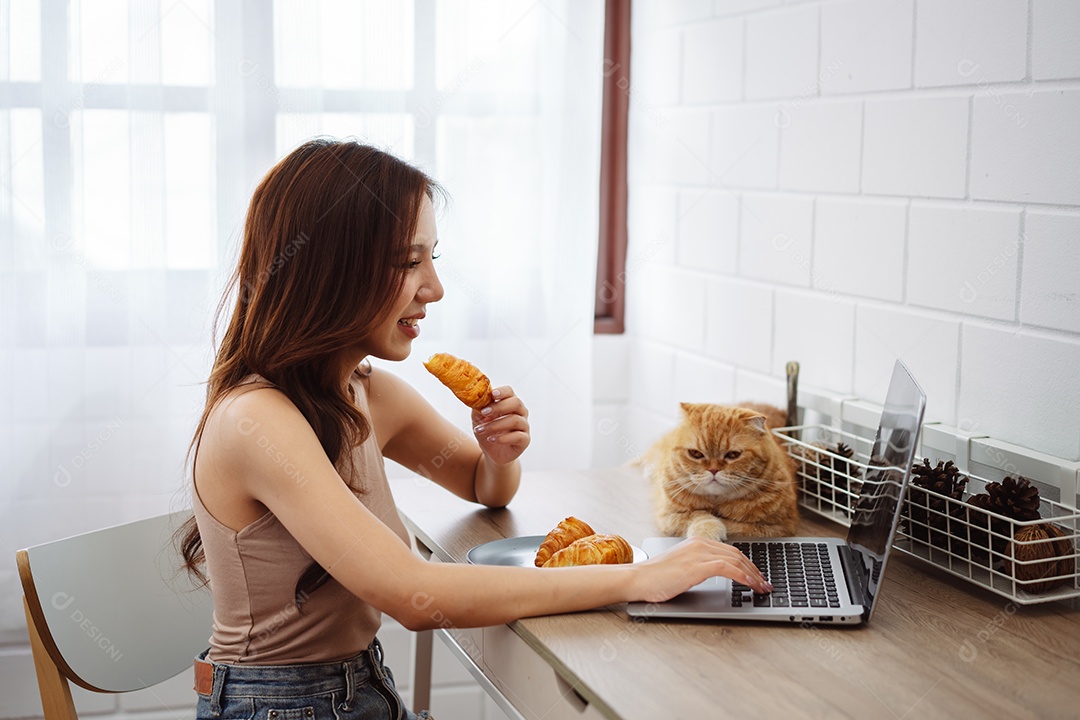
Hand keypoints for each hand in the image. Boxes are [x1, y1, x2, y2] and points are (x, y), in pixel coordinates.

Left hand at [471, 386, 529, 465]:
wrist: (491, 451)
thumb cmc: (487, 430)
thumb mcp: (479, 417)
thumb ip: (478, 407)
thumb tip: (475, 397)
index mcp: (510, 403)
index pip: (510, 392)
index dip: (502, 392)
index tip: (492, 394)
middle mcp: (520, 412)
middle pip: (516, 403)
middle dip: (499, 407)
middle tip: (484, 412)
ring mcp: (524, 426)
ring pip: (515, 420)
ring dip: (496, 425)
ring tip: (481, 430)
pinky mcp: (525, 440)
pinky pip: (518, 436)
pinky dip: (503, 438)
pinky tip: (491, 439)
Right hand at [632, 536, 771, 601]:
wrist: (638, 579)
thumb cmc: (656, 578)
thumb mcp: (682, 568)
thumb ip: (699, 566)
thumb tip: (719, 575)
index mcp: (696, 543)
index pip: (729, 551)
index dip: (747, 564)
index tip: (757, 576)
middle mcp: (699, 544)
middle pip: (736, 555)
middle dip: (754, 570)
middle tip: (765, 584)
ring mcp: (698, 553)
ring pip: (735, 560)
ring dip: (752, 575)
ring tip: (762, 587)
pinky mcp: (696, 566)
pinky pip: (726, 568)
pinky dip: (742, 576)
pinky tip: (750, 584)